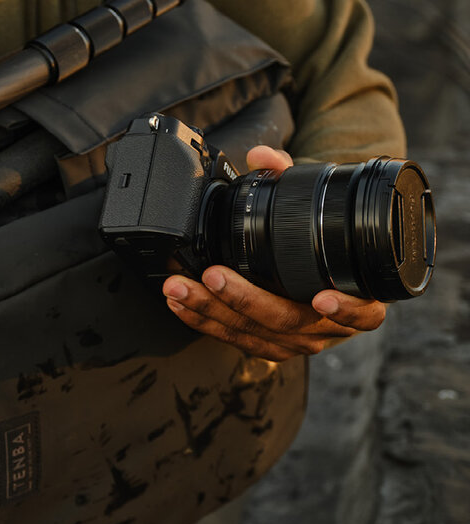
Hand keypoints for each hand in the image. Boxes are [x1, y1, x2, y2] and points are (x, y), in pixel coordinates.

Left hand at [160, 145, 385, 361]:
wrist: (321, 261)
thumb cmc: (322, 235)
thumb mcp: (313, 203)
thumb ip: (289, 175)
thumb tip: (262, 155)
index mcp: (361, 297)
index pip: (364, 313)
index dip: (345, 309)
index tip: (322, 297)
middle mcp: (331, 325)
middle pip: (290, 323)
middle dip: (245, 300)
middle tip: (211, 276)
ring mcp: (299, 340)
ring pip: (257, 335)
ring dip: (213, 312)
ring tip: (181, 289)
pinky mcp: (269, 345)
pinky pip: (236, 340)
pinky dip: (205, 322)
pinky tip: (181, 305)